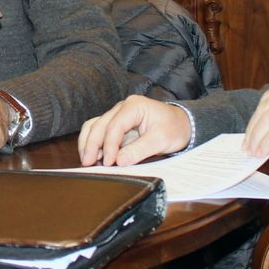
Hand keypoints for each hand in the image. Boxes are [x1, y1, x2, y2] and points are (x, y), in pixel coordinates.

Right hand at [77, 96, 191, 166]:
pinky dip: (94, 144)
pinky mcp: (117, 125)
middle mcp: (122, 107)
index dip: (109, 145)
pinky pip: (100, 132)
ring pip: (95, 126)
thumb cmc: (174, 129)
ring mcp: (118, 115)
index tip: (109, 163)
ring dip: (88, 143)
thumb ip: (139, 150)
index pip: (115, 125)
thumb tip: (119, 161)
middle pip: (99, 124)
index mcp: (134, 105)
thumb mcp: (161, 140)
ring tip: (87, 161)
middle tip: (87, 163)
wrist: (182, 125)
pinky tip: (94, 157)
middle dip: (91, 144)